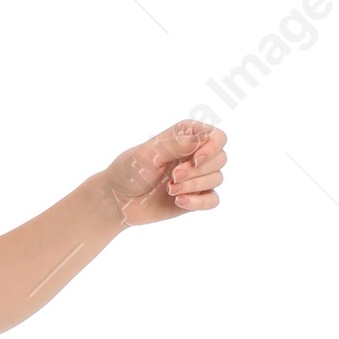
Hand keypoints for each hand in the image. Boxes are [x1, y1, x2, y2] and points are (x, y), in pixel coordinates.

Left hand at [102, 120, 226, 226]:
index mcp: (186, 136)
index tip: (196, 159)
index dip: (212, 148)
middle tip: (173, 177)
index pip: (217, 137)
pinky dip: (199, 202)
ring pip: (217, 179)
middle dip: (198, 171)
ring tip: (170, 190)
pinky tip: (179, 202)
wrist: (117, 200)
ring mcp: (197, 177)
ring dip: (194, 186)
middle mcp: (195, 154)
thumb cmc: (128, 171)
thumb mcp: (147, 154)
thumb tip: (203, 140)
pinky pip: (213, 200)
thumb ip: (175, 145)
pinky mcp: (195, 197)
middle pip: (221, 158)